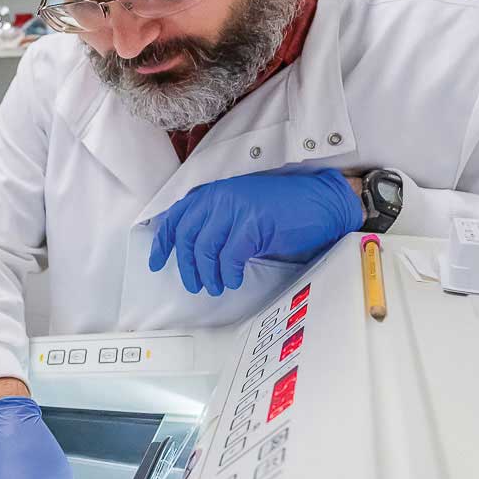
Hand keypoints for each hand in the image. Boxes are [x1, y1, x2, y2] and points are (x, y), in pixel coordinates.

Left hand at [149, 169, 361, 295]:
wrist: (322, 202)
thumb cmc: (285, 209)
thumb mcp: (242, 209)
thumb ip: (217, 221)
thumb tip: (192, 249)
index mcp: (215, 193)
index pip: (177, 217)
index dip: (163, 242)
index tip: (156, 262)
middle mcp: (221, 197)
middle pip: (186, 235)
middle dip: (185, 265)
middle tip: (194, 284)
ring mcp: (236, 208)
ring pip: (204, 248)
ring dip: (206, 273)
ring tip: (214, 286)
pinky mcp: (253, 223)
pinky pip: (229, 256)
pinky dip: (227, 273)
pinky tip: (232, 281)